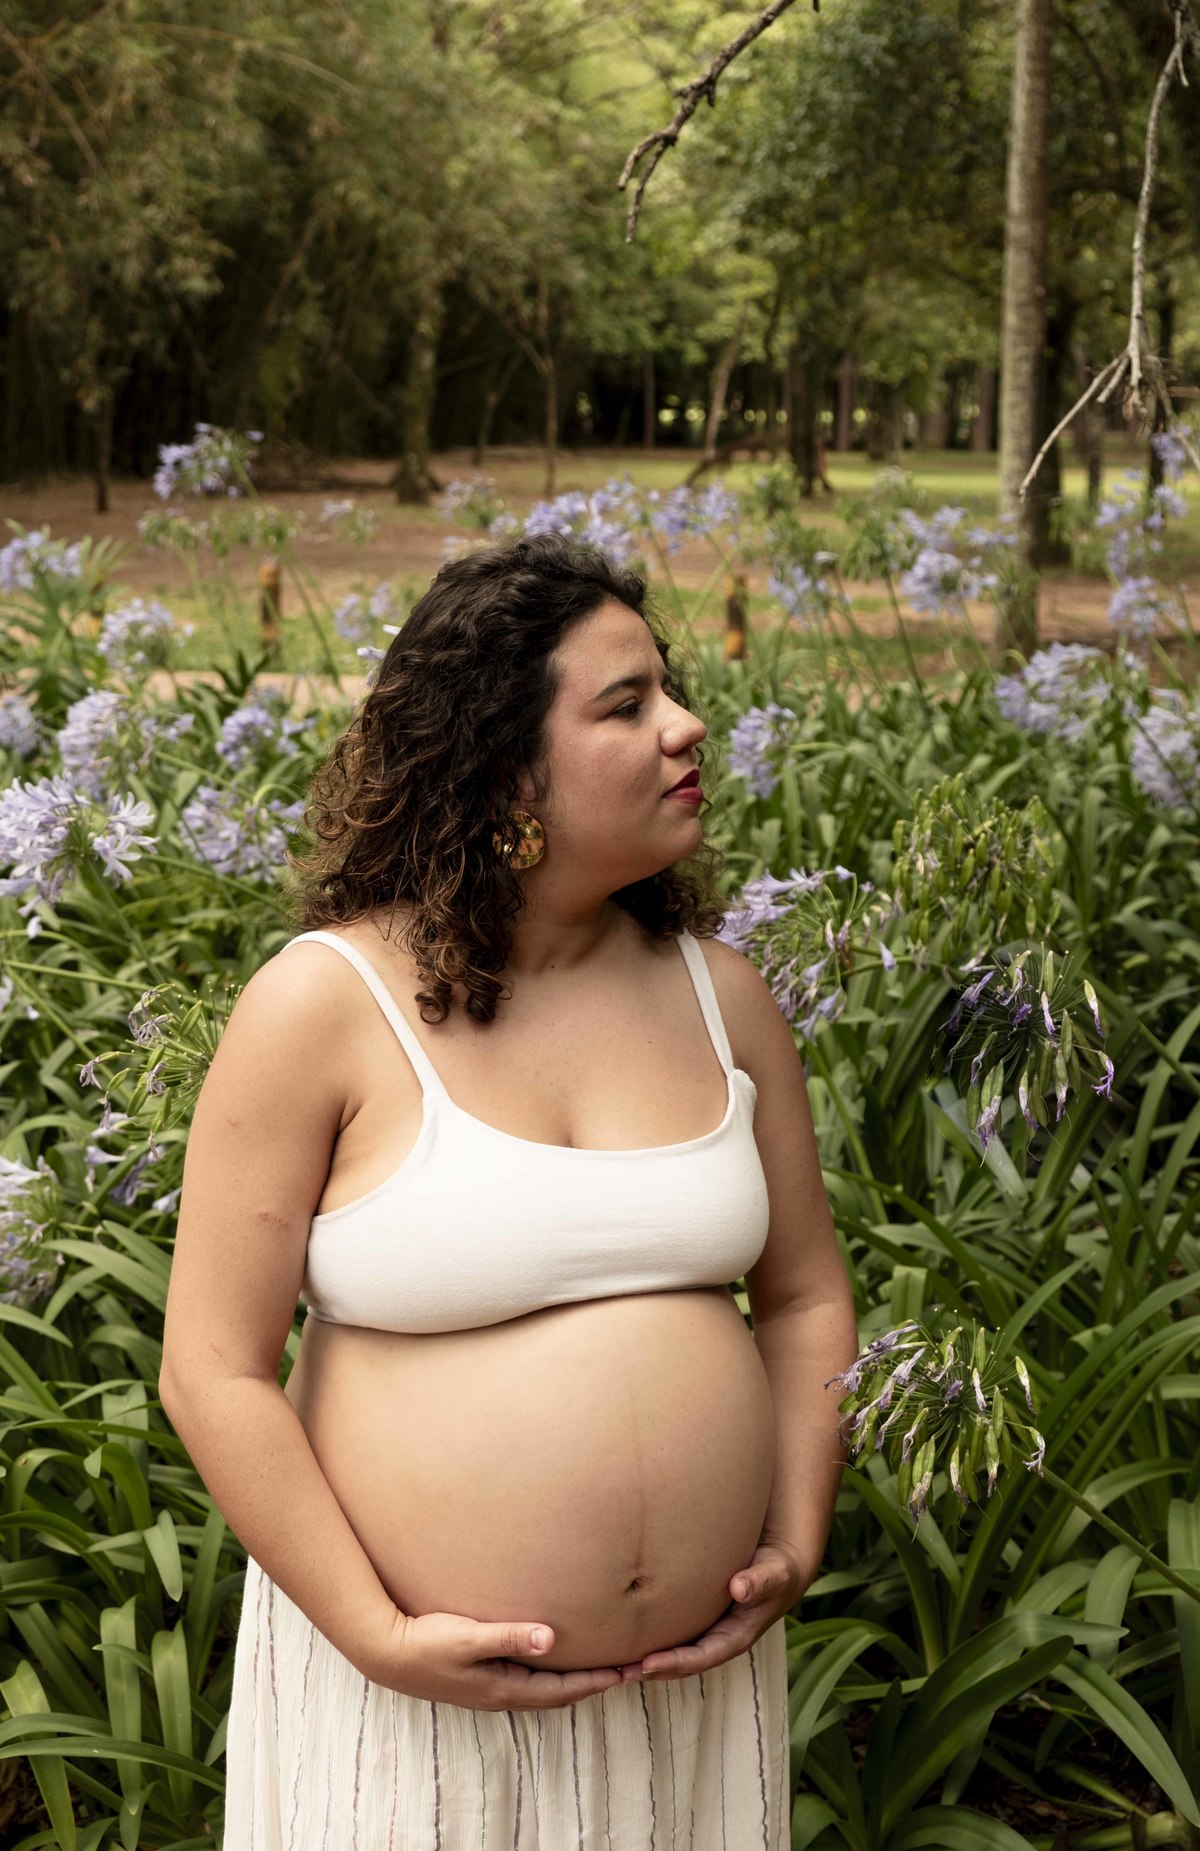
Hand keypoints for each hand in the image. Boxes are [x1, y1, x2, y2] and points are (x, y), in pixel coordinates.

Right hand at [367, 1609, 624, 1711]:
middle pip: (558, 1694)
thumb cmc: (427, 1642)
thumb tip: (552, 1638)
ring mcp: (489, 1688)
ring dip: (572, 1681)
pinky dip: (549, 1675)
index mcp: (504, 1687)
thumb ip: (509, 1636)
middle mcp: (500, 1694)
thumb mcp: (469, 1636)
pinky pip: (527, 1682)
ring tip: (598, 1666)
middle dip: (593, 1684)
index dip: (596, 1681)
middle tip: (625, 1670)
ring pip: (543, 1690)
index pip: (562, 1689)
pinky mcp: (479, 1678)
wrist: (386, 1653)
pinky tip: (550, 1659)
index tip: (627, 1672)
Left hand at [617, 1538, 809, 1685]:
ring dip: (646, 1658)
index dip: (676, 1663)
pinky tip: (625, 1631)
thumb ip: (761, 1581)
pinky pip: (672, 1629)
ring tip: (613, 1662)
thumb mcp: (776, 1573)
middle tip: (619, 1671)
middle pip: (682, 1662)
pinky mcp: (696, 1615)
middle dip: (652, 1669)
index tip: (648, 1664)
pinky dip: (650, 1635)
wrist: (779, 1564)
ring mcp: (707, 1629)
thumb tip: (739, 1588)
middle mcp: (719, 1638)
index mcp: (737, 1636)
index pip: (703, 1656)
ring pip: (674, 1649)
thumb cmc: (778, 1569)